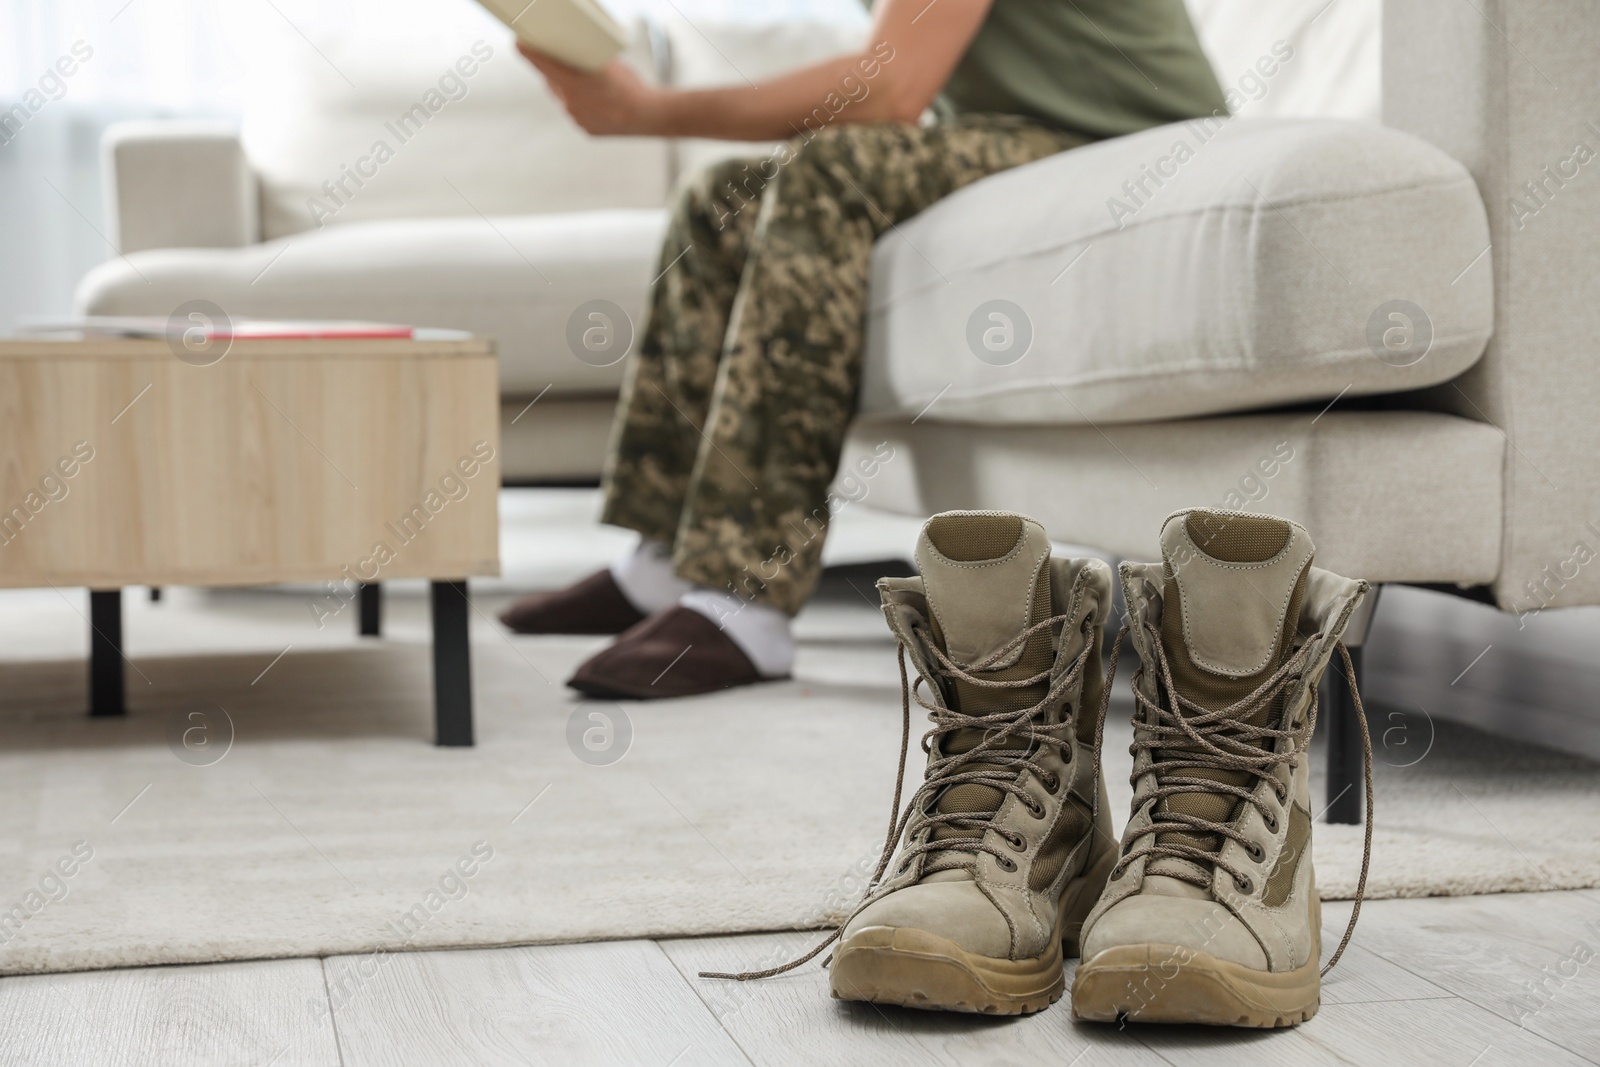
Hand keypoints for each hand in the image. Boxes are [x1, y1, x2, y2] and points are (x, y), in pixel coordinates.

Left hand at [518, 45, 662, 135]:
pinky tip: (601, 104)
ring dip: (573, 92)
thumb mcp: (608, 65)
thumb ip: (589, 62)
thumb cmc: (630, 87)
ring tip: (595, 90)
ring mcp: (577, 118)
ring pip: (566, 100)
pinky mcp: (586, 129)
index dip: (529, 53)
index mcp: (573, 83)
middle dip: (557, 74)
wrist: (647, 115)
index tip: (519, 45)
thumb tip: (582, 59)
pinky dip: (584, 108)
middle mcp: (570, 102)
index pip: (543, 65)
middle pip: (554, 83)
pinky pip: (578, 114)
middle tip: (566, 65)